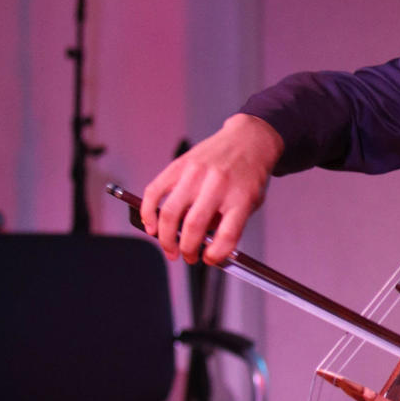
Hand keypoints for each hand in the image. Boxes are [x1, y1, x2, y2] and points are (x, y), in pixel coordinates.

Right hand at [140, 113, 283, 263]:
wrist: (248, 140)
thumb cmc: (249, 175)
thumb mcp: (251, 203)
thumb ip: (230, 224)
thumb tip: (204, 247)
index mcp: (241, 197)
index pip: (227, 235)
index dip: (215, 255)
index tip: (209, 260)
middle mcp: (217, 185)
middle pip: (193, 227)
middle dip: (186, 250)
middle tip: (187, 257)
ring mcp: (196, 173)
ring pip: (170, 213)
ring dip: (165, 238)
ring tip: (169, 248)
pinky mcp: (179, 165)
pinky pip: (155, 191)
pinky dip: (148, 212)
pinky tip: (151, 226)